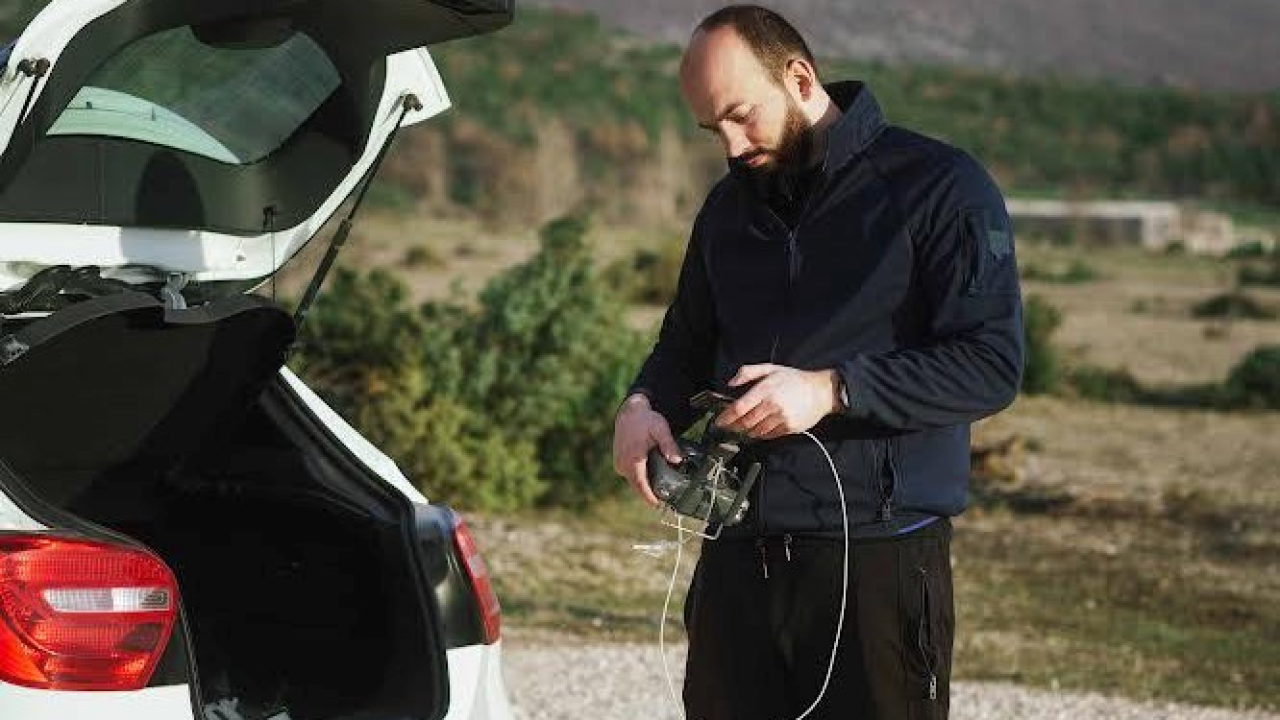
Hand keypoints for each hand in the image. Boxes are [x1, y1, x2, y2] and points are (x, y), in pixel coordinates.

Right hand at [613, 394, 682, 505]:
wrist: (630, 412)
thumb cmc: (645, 420)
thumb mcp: (661, 429)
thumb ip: (669, 444)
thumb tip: (677, 459)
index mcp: (633, 458)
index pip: (640, 483)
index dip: (648, 496)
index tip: (655, 504)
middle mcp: (623, 463)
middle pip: (637, 485)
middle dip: (648, 492)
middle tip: (663, 498)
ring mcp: (619, 463)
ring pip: (633, 480)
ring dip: (644, 484)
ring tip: (659, 486)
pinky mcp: (618, 462)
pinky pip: (630, 475)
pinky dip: (639, 477)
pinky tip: (651, 474)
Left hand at [716, 364, 840, 439]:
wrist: (820, 391)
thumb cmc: (794, 379)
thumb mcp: (770, 368)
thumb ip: (748, 372)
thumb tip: (731, 383)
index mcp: (765, 390)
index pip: (739, 407)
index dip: (726, 417)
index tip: (719, 421)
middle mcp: (772, 405)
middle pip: (745, 422)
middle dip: (734, 426)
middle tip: (728, 427)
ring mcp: (781, 418)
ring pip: (756, 431)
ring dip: (746, 432)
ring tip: (742, 429)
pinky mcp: (789, 428)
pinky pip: (769, 435)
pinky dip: (761, 435)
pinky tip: (758, 430)